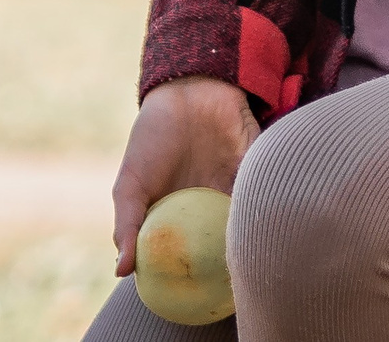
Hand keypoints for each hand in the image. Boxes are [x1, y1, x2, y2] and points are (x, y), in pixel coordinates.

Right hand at [110, 76, 258, 274]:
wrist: (187, 91)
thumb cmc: (152, 138)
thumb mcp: (130, 185)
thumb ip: (127, 226)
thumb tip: (120, 271)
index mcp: (181, 213)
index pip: (190, 250)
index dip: (195, 272)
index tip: (200, 297)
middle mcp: (210, 203)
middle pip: (224, 239)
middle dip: (231, 259)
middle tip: (235, 283)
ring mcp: (235, 185)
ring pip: (247, 218)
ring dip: (252, 234)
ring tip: (255, 257)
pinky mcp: (257, 164)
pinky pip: (264, 188)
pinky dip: (266, 202)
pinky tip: (267, 218)